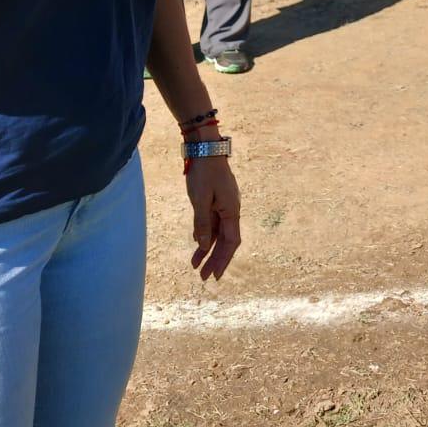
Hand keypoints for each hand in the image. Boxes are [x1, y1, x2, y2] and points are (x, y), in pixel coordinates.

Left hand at [186, 158, 241, 280]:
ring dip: (208, 249)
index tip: (215, 275)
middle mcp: (231, 209)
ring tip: (195, 266)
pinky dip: (205, 235)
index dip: (223, 260)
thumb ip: (203, 224)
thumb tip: (204, 245)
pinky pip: (213, 223)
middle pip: (225, 241)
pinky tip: (197, 244)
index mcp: (232, 210)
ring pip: (218, 233)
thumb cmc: (203, 172)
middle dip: (214, 259)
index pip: (230, 242)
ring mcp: (224, 204)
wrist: (204, 148)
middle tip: (203, 277)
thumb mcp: (200, 200)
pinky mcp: (216, 200)